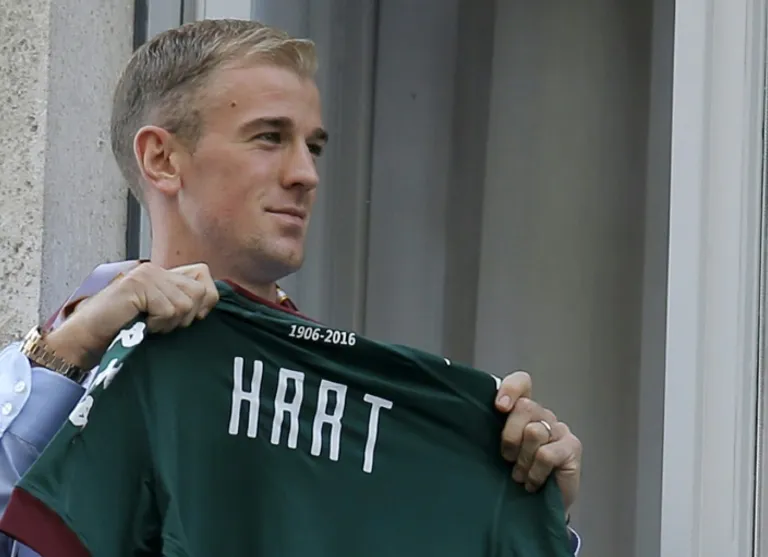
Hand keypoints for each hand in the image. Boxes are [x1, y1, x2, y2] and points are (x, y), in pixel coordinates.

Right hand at [45, 262, 218, 368]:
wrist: (88, 339)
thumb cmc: (124, 331)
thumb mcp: (160, 315)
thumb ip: (182, 303)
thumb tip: (209, 303)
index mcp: (163, 275)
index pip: (204, 273)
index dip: (206, 298)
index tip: (192, 317)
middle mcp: (156, 270)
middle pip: (199, 291)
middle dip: (187, 316)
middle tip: (162, 324)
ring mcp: (146, 276)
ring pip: (185, 303)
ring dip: (169, 323)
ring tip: (149, 325)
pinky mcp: (137, 286)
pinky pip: (168, 310)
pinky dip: (157, 325)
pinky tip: (142, 325)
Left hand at [495, 371, 581, 512]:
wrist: (537, 506)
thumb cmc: (514, 475)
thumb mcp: (498, 450)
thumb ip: (491, 430)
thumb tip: (467, 418)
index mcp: (523, 410)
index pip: (522, 383)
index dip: (510, 389)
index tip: (499, 408)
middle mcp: (543, 415)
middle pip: (524, 407)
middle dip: (510, 436)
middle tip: (507, 458)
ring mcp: (560, 429)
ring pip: (534, 431)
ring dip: (523, 459)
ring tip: (520, 475)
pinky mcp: (572, 446)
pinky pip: (546, 454)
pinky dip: (535, 472)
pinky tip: (533, 482)